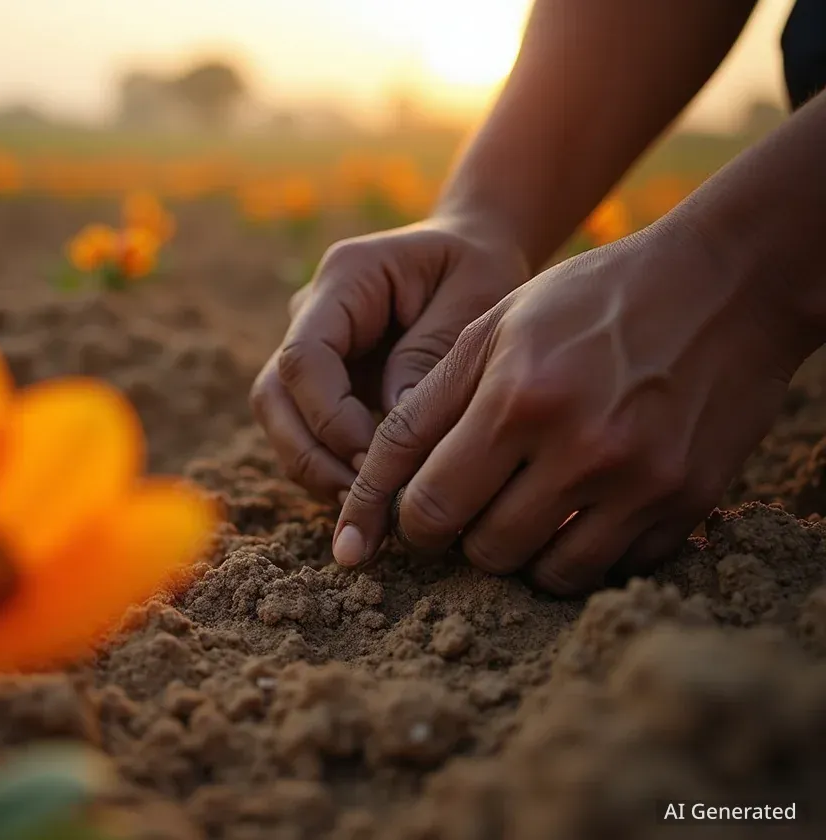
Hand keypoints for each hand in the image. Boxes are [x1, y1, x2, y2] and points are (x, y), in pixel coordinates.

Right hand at [250, 217, 529, 500]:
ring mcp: (310, 348)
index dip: (329, 418)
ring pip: (280, 419)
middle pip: (273, 395)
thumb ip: (430, 354)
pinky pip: (307, 431)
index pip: (304, 358)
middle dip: (309, 455)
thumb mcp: (475, 296)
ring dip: (314, 468)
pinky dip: (331, 466)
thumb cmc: (480, 267)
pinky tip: (372, 493)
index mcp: (344, 278)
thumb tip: (391, 432)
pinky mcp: (323, 381)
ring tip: (366, 505)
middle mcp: (309, 312)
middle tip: (359, 500)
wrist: (473, 250)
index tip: (374, 460)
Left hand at [334, 222, 802, 593]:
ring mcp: (641, 483)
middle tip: (466, 504)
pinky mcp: (687, 503)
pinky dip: (581, 551)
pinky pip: (609, 568)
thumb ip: (427, 404)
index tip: (397, 526)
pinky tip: (577, 509)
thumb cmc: (590, 301)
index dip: (400, 523)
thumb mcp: (493, 327)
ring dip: (518, 550)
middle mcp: (580, 448)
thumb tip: (373, 486)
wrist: (726, 284)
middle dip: (459, 535)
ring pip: (544, 572)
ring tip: (519, 508)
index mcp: (518, 398)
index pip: (429, 503)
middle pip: (482, 548)